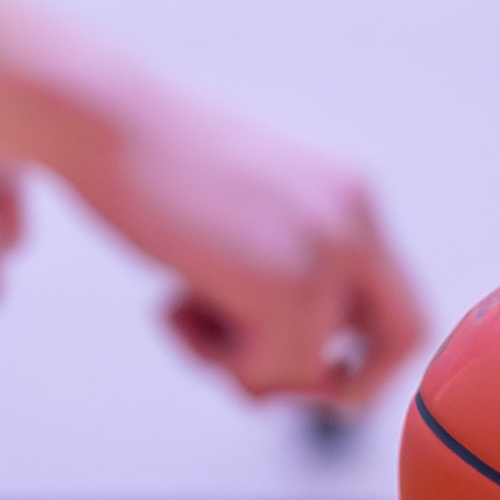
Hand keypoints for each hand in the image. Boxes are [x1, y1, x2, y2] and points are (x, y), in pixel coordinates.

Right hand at [67, 78, 426, 402]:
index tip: (328, 379)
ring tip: (180, 310)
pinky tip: (167, 306)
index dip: (374, 354)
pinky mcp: (286, 286)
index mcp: (350, 195)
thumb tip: (308, 366)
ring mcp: (326, 253)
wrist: (96, 115)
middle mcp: (354, 221)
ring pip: (313, 367)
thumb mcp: (240, 211)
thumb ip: (284, 269)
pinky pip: (270, 371)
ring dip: (239, 363)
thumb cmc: (142, 162)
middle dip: (342, 385)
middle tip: (271, 383)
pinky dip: (213, 358)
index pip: (404, 300)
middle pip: (401, 337)